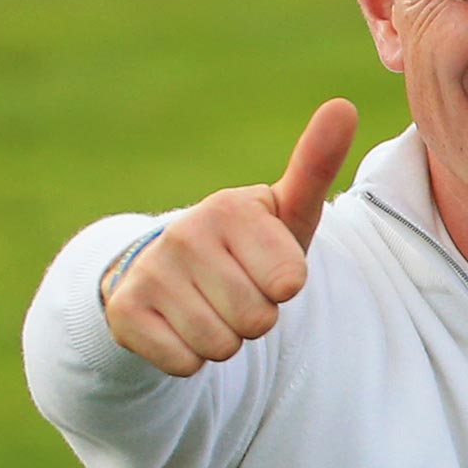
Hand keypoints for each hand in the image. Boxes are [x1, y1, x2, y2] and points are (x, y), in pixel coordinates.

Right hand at [101, 99, 357, 375]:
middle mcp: (184, 234)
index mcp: (231, 208)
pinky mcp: (124, 312)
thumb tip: (343, 104)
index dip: (285, 287)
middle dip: (256, 317)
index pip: (289, 283)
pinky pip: (184, 363)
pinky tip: (180, 326)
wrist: (169, 273)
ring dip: (224, 339)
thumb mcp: (288, 210)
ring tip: (211, 307)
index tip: (266, 267)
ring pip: (221, 346)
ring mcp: (150, 272)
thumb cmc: (249, 245)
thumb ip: (316, 164)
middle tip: (237, 291)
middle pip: (257, 319)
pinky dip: (189, 357)